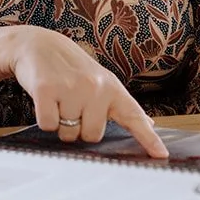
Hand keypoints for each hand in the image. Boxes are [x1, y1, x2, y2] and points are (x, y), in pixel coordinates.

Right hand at [0, 26, 167, 156]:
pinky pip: (48, 125)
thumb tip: (149, 124)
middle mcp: (95, 87)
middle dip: (80, 128)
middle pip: (93, 136)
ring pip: (69, 133)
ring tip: (59, 100)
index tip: (161, 155)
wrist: (38, 43)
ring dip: (61, 123)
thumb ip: (123, 105)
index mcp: (112, 88)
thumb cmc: (72, 68)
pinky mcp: (47, 89)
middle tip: (73, 106)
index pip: (134, 116)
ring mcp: (71, 87)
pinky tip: (46, 100)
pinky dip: (44, 119)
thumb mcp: (102, 81)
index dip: (149, 138)